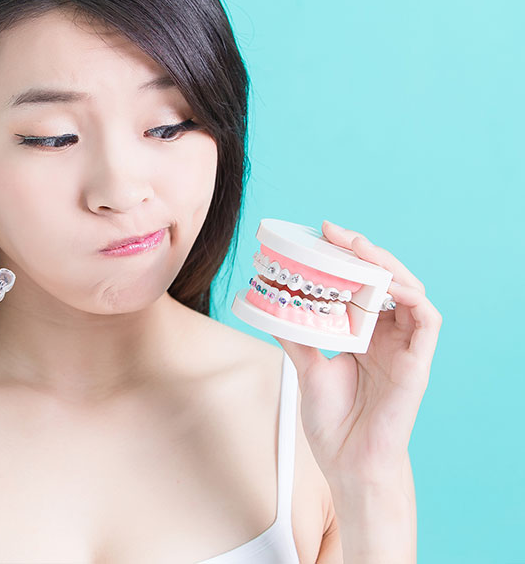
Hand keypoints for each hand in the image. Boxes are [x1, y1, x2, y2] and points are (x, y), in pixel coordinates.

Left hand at [272, 220, 441, 483]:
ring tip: (358, 249)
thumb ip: (294, 335)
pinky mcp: (418, 363)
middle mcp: (388, 335)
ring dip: (386, 265)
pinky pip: (428, 319)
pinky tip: (387, 284)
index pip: (362, 282)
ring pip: (410, 290)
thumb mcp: (306, 367)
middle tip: (334, 232)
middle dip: (363, 250)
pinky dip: (411, 296)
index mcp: (365, 333)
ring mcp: (405, 347)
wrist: (347, 463)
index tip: (319, 234)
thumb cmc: (332, 421)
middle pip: (386, 278)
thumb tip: (268, 305)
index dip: (346, 256)